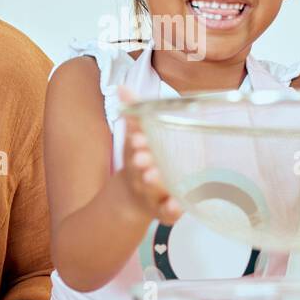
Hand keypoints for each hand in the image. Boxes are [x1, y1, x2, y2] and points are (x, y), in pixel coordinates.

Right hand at [116, 84, 182, 224]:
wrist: (133, 199)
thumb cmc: (140, 162)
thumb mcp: (134, 138)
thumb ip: (133, 113)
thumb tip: (122, 87)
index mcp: (136, 155)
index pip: (134, 146)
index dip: (135, 142)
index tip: (137, 139)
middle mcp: (141, 174)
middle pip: (140, 169)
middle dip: (142, 163)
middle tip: (144, 158)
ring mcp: (152, 193)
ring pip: (153, 190)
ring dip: (154, 183)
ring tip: (154, 177)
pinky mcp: (164, 209)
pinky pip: (168, 212)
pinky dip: (171, 210)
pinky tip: (177, 205)